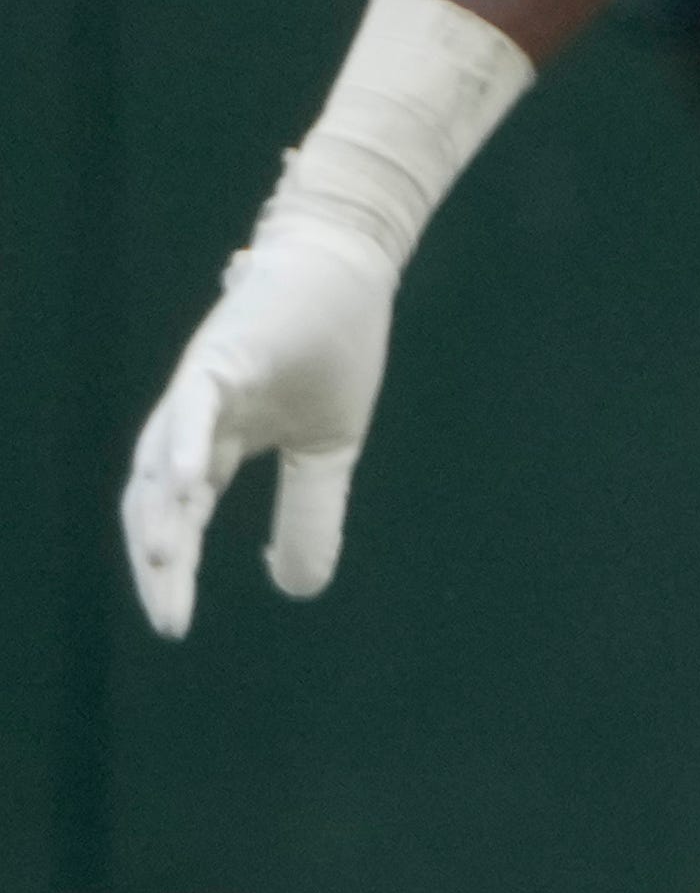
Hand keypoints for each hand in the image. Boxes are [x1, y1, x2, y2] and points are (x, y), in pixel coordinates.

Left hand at [115, 223, 398, 635]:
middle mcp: (193, 420)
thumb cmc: (333, 346)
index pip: (178, 517)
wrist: (348, 265)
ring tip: (165, 566)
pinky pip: (195, 405)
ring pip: (162, 458)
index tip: (174, 627)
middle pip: (157, 500)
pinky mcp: (221, 353)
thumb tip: (294, 589)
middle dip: (159, 561)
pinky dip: (188, 445)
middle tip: (168, 620)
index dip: (171, 570)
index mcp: (216, 443)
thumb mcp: (330, 449)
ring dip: (161, 513)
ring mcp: (201, 386)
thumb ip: (310, 514)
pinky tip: (189, 487)